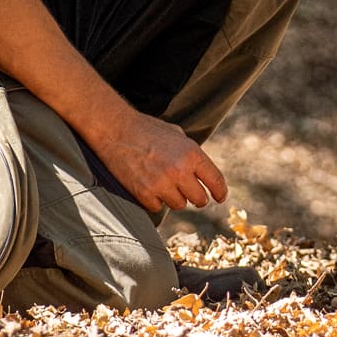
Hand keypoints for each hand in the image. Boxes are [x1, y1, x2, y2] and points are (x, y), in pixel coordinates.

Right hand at [99, 106, 227, 213]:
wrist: (116, 130)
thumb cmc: (147, 129)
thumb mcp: (177, 134)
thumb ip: (191, 154)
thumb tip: (203, 173)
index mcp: (191, 153)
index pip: (215, 180)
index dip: (220, 191)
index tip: (220, 197)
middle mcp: (179, 170)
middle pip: (200, 199)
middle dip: (196, 196)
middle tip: (189, 191)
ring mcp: (161, 184)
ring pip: (180, 205)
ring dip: (174, 197)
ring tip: (163, 181)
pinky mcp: (144, 194)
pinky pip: (158, 207)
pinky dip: (155, 200)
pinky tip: (149, 185)